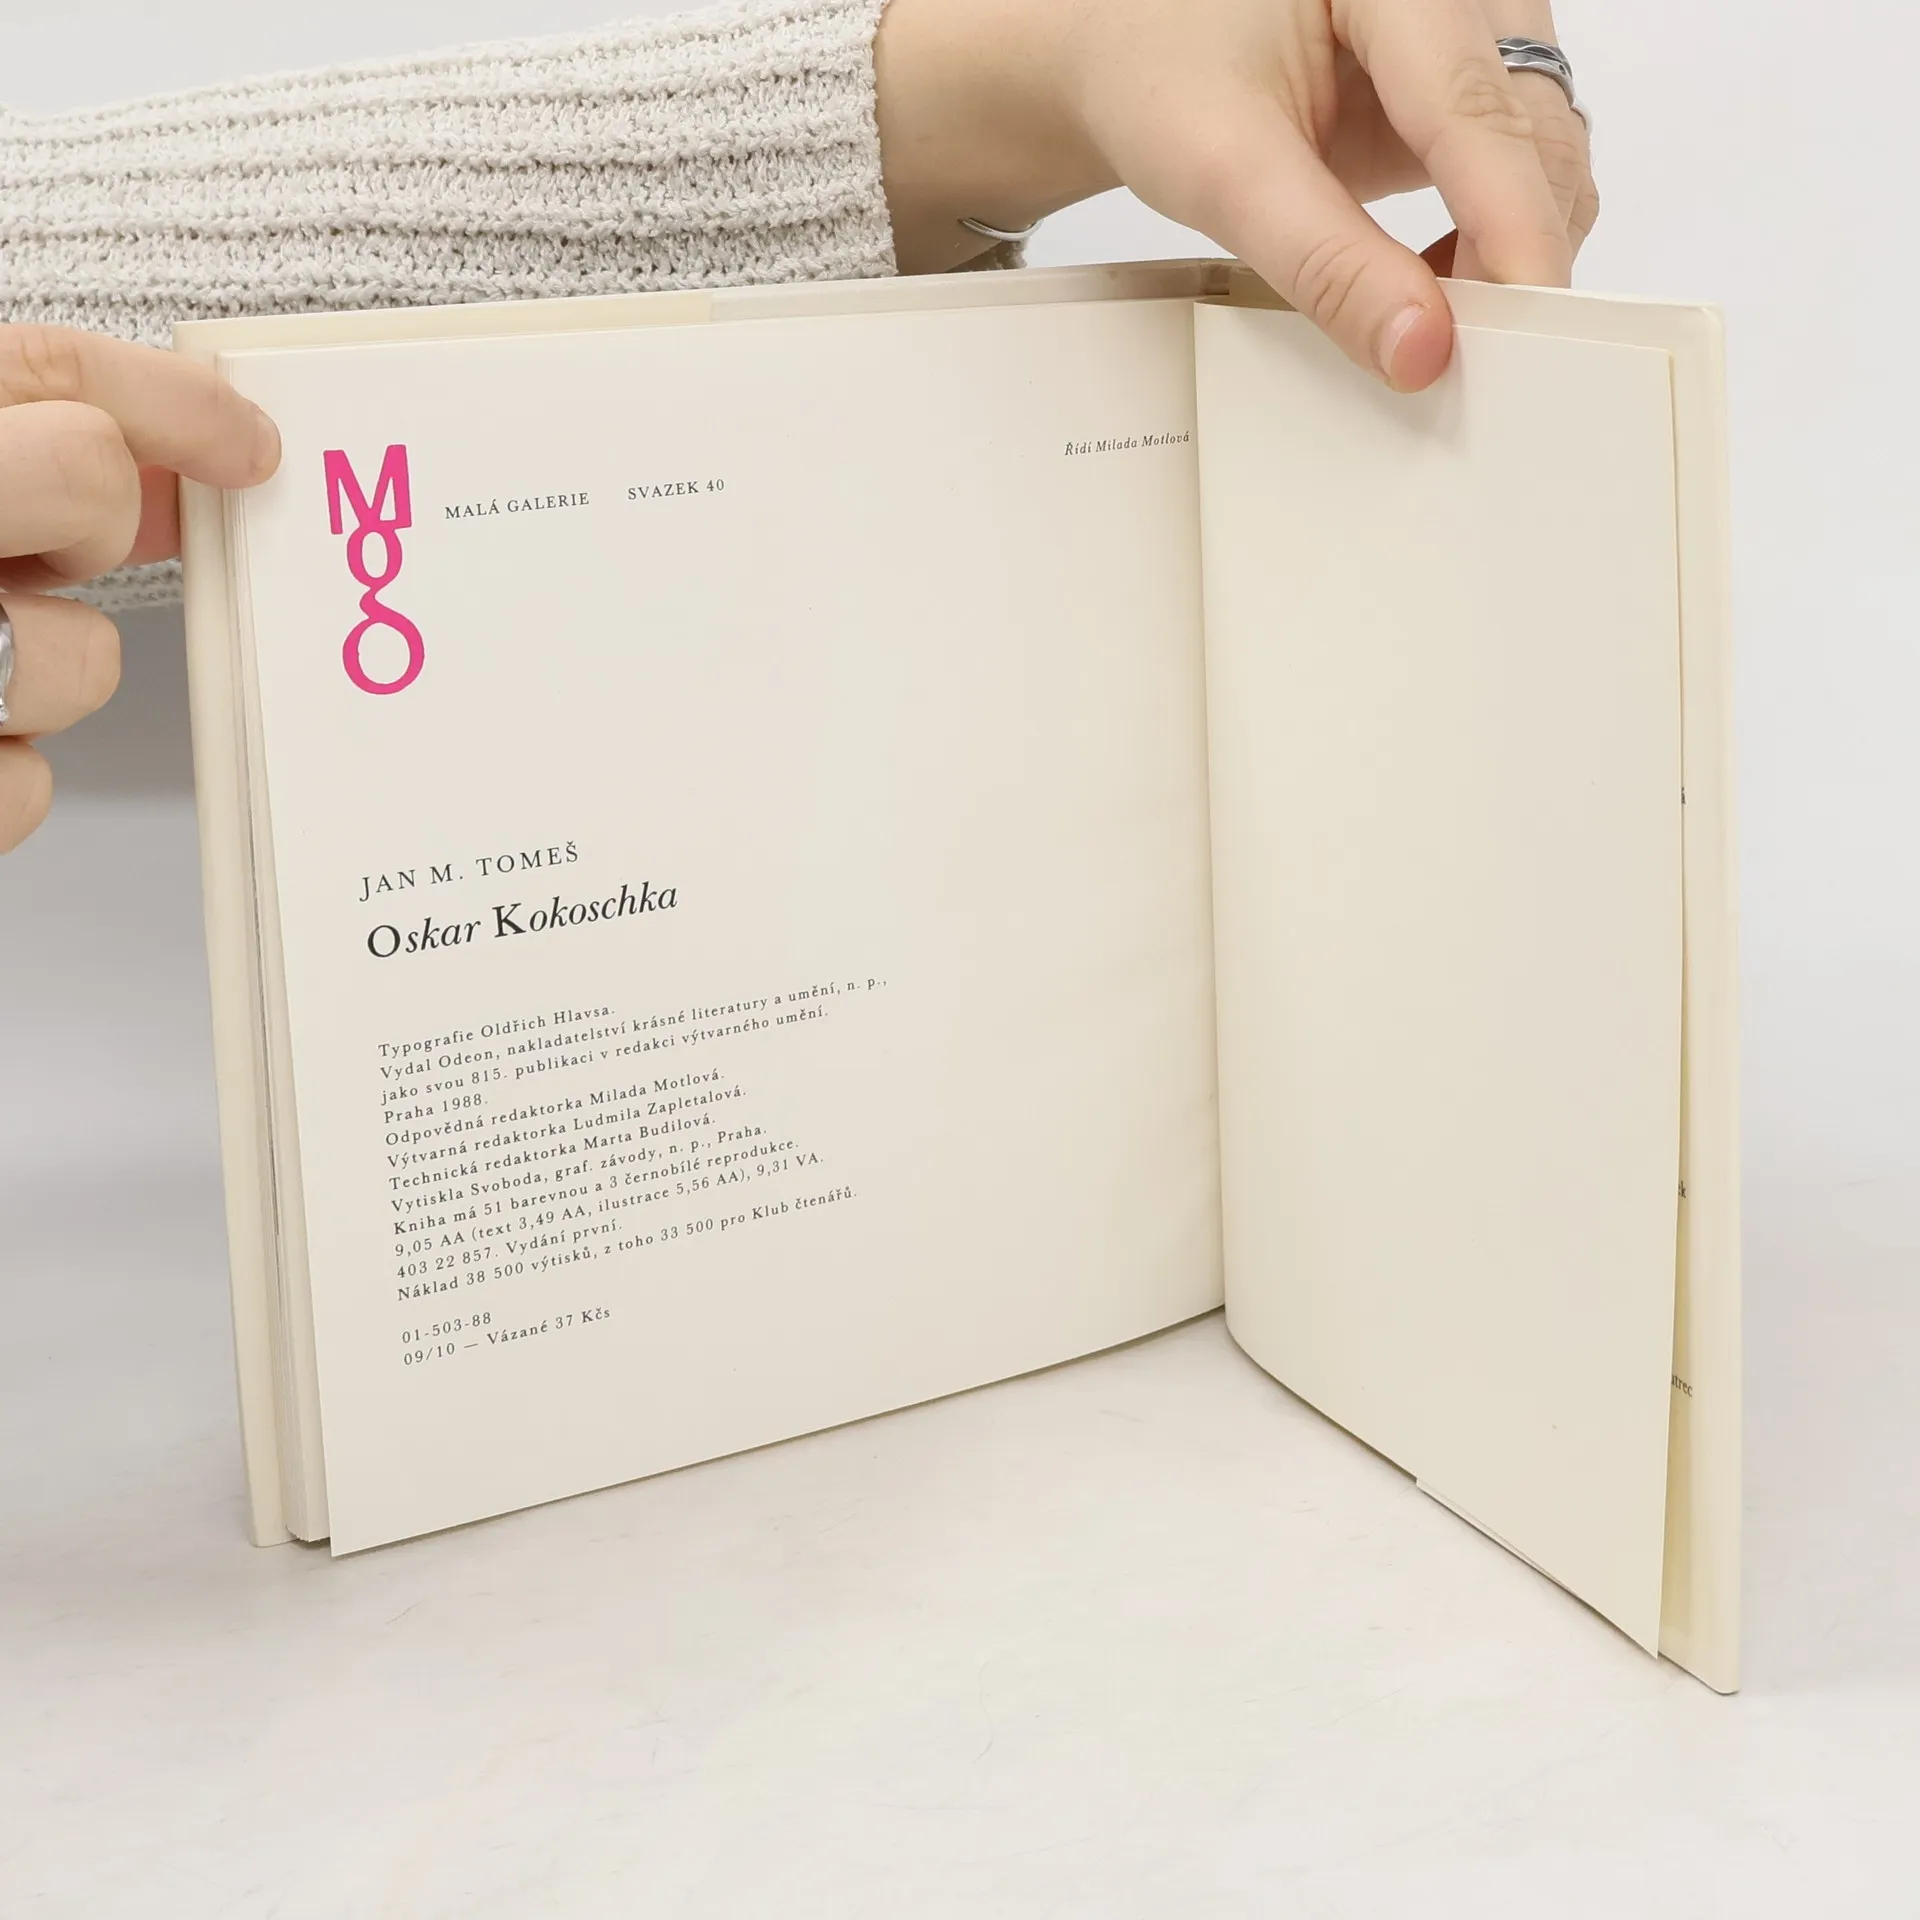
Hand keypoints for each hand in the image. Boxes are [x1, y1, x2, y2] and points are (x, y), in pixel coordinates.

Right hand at [0, 327, 279, 851]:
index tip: (245, 441)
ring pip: (80, 657)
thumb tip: (175, 475)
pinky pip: (27, 785)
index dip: (167, 398)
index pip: (45, 372)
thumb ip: (14, 442)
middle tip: (43, 545)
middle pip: (81, 475)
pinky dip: (6, 772)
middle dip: (90, 514)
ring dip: (45, 668)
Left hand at [876, 0, 1595, 390]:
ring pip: (1544, 155)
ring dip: (1508, 253)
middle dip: (1515, 254)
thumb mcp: (1224, 171)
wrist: (1134, 52)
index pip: (1475, 110)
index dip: (1507, 229)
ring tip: (1433, 323)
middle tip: (1479, 366)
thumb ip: (1324, 261)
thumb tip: (1421, 352)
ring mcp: (1476, 33)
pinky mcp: (1469, 85)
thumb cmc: (1161, 75)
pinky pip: (1520, 170)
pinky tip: (1429, 285)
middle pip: (1534, 134)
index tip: (1519, 331)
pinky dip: (1491, 242)